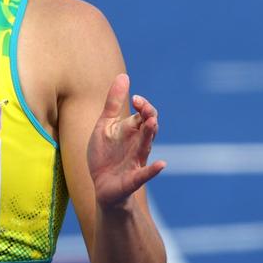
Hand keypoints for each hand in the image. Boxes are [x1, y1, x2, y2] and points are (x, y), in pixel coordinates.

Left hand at [87, 73, 165, 208]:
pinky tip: (161, 164)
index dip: (143, 106)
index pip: (144, 114)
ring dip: (150, 134)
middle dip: (149, 117)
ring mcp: (137, 161)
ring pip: (146, 146)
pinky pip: (145, 174)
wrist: (101, 187)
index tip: (135, 98)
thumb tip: (124, 75)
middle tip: (145, 109)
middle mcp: (138, 144)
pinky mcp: (133, 179)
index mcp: (132, 131)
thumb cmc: (104, 156)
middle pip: (149, 128)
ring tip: (152, 123)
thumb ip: (113, 103)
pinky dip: (153, 170)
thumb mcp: (104, 126)